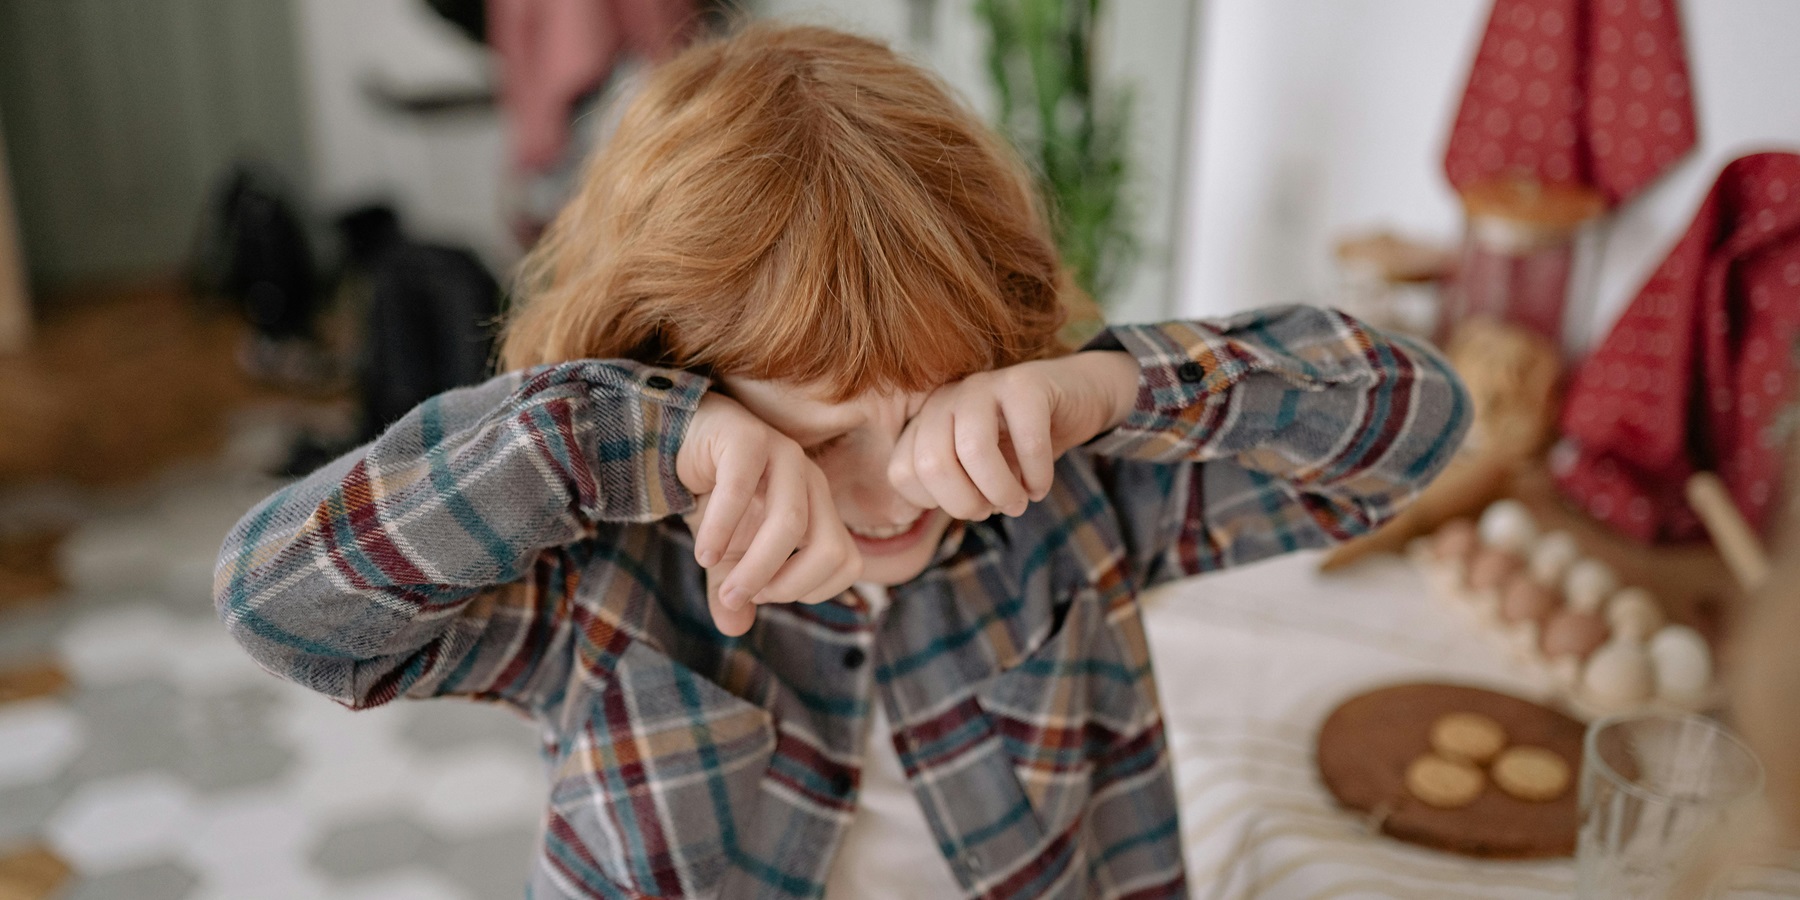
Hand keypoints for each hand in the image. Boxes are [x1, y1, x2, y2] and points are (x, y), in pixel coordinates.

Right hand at [676, 393, 862, 635]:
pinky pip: (741, 489)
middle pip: (831, 548)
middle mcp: (811, 481)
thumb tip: (734, 629)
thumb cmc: (714, 499)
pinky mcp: (747, 437)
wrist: (678, 443)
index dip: (808, 590)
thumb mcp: (724, 556)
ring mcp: (784, 455)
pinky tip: (704, 553)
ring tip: (723, 584)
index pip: (846, 563)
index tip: (762, 595)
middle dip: (787, 586)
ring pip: (791, 522)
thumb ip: (733, 590)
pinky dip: (722, 529)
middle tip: (742, 595)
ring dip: (756, 566)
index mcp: (820, 508)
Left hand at [888, 352, 1139, 519]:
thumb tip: (901, 518)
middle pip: (931, 464)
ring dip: (1001, 491)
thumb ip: (940, 489)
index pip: (903, 473)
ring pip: (974, 449)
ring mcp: (984, 386)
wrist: (1074, 399)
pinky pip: (1027, 440)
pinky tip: (1041, 486)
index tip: (971, 505)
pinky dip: (1037, 475)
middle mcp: (946, 399)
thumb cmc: (1018, 444)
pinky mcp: (1026, 383)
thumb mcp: (975, 471)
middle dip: (965, 503)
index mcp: (925, 421)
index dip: (938, 504)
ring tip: (1019, 502)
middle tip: (995, 509)